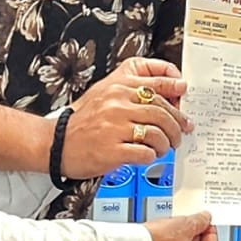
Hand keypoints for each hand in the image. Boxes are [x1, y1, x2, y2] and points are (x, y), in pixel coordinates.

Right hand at [60, 57, 190, 179]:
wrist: (56, 143)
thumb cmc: (83, 120)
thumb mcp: (105, 92)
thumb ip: (133, 86)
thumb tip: (168, 87)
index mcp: (117, 86)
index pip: (157, 85)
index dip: (176, 92)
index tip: (184, 99)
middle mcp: (117, 103)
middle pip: (162, 111)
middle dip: (176, 125)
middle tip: (180, 133)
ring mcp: (114, 127)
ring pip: (157, 133)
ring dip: (166, 143)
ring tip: (164, 147)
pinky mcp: (112, 151)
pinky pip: (145, 153)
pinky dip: (151, 156)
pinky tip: (148, 156)